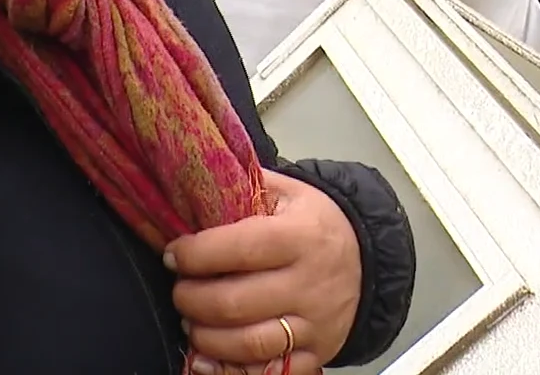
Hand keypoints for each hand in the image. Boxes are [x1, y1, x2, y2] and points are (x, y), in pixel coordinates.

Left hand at [166, 169, 362, 374]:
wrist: (366, 257)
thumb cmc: (314, 224)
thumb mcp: (288, 193)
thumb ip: (243, 187)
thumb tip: (191, 183)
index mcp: (301, 237)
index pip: (240, 249)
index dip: (196, 255)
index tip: (173, 255)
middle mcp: (310, 283)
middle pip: (235, 303)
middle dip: (191, 298)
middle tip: (179, 289)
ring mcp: (315, 324)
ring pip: (249, 343)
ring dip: (205, 336)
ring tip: (191, 320)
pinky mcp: (317, 353)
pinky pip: (269, 372)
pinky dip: (231, 370)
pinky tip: (206, 358)